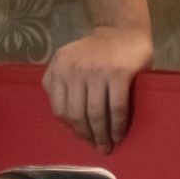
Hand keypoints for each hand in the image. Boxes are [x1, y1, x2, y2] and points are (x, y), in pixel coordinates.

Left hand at [41, 24, 152, 153]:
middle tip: (96, 147)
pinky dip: (117, 126)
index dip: (70, 127)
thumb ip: (57, 79)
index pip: (59, 108)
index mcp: (59, 69)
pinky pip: (116, 108)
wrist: (122, 30)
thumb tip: (59, 111)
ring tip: (107, 147)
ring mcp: (96, 72)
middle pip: (76, 114)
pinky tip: (118, 135)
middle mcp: (74, 71)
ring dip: (101, 135)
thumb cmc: (95, 50)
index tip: (81, 137)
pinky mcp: (118, 75)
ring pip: (95, 113)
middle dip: (86, 135)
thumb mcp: (67, 59)